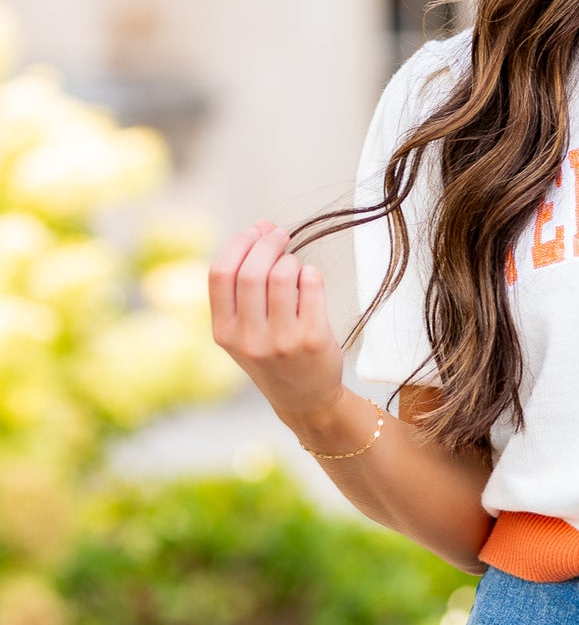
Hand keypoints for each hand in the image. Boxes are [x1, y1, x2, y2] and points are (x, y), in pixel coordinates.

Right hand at [208, 219, 345, 427]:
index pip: (220, 273)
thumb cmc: (273, 353)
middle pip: (251, 270)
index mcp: (223, 332)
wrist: (305, 399)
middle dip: (268, 242)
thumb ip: (246, 280)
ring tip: (295, 267)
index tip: (255, 231)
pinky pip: (310, 286)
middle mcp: (249, 338)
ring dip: (290, 260)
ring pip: (282, 274)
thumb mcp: (245, 326)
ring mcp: (281, 341)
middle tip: (280, 234)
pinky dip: (311, 273)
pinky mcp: (313, 339)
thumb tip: (261, 225)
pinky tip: (309, 279)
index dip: (238, 243)